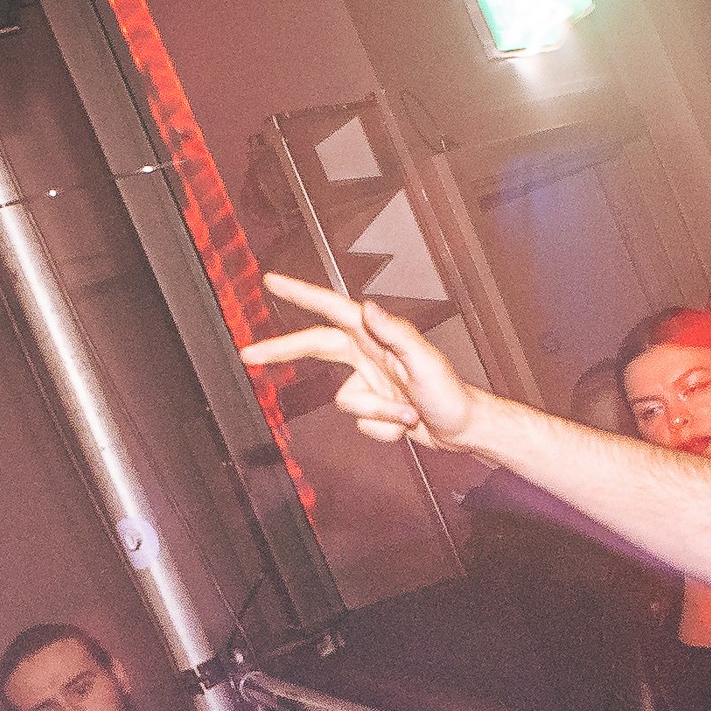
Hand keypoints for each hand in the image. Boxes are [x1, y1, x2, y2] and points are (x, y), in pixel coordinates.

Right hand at [244, 278, 492, 454]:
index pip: (330, 310)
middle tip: (249, 354)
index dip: (300, 294)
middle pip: (314, 347)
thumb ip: (395, 332)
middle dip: (282, 351)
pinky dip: (383, 428)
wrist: (461, 428)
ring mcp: (369, 381)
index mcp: (375, 337)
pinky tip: (405, 422)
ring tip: (409, 413)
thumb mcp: (424, 361)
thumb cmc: (449, 393)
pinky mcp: (373, 406)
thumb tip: (367, 307)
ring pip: (346, 402)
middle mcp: (368, 355)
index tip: (272, 282)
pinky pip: (361, 423)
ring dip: (378, 414)